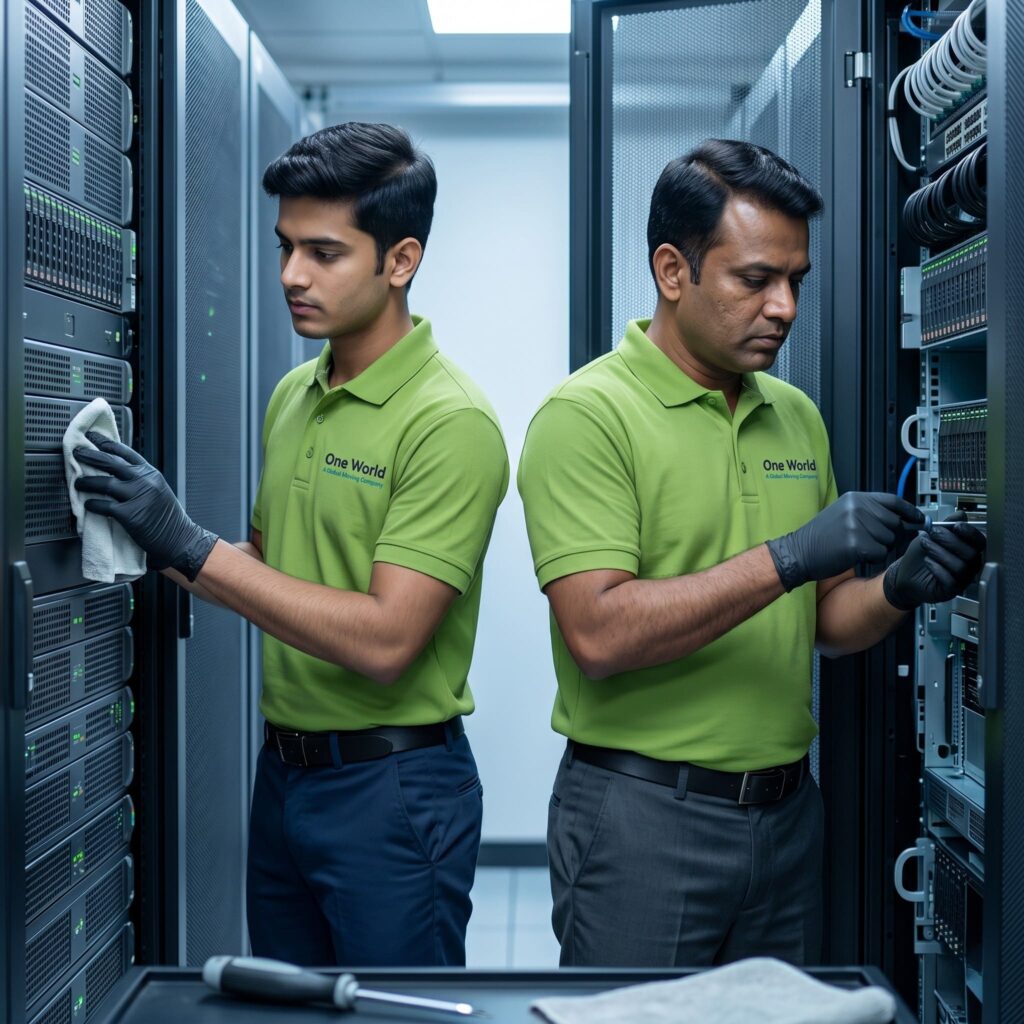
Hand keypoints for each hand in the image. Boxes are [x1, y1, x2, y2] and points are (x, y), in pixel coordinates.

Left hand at [74, 433, 217, 580]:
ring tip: (78, 483)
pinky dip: (92, 505)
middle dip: (90, 456)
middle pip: (111, 462)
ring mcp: (138, 497)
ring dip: (86, 482)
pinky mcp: (130, 514)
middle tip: (77, 453)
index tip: (93, 438)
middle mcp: (145, 481)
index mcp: (152, 474)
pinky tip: (87, 505)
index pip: (126, 452)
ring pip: (104, 483)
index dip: (107, 443)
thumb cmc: (168, 519)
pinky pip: (103, 506)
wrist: (180, 539)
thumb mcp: (158, 491)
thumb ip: (141, 480)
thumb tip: (115, 473)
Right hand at [767, 492, 924, 590]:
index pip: (893, 501)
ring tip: (856, 546)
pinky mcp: (856, 544)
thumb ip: (869, 512)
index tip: (920, 518)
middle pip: (894, 522)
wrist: (798, 552)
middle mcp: (857, 508)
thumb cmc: (820, 537)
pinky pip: (879, 553)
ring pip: (888, 539)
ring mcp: (857, 525)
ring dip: (878, 547)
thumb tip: (902, 519)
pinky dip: (871, 558)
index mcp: (855, 498)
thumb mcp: (843, 513)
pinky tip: (854, 555)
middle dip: (889, 535)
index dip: (910, 511)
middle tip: (869, 541)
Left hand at [883, 520, 985, 609]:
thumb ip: (947, 525)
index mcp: (968, 551)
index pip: (980, 542)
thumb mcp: (932, 535)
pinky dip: (938, 569)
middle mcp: (969, 566)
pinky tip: (927, 561)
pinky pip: (951, 581)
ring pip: (961, 567)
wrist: (904, 572)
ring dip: (941, 552)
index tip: (957, 526)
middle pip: (971, 554)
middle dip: (951, 540)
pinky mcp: (950, 591)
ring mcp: (961, 580)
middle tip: (934, 532)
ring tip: (926, 544)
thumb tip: (960, 514)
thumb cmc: (920, 555)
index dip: (970, 533)